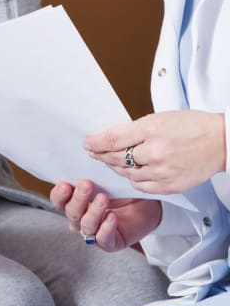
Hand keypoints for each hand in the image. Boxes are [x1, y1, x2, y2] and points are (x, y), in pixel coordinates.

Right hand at [51, 179, 161, 251]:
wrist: (147, 205)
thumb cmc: (122, 189)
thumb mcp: (106, 177)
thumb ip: (92, 172)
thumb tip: (86, 152)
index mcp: (75, 201)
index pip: (59, 200)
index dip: (59, 194)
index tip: (65, 184)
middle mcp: (81, 217)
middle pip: (71, 213)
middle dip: (78, 199)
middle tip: (87, 185)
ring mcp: (94, 231)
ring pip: (85, 226)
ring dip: (93, 212)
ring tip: (103, 198)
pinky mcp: (109, 242)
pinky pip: (103, 238)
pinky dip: (106, 228)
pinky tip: (112, 216)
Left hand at [85, 110, 225, 194]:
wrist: (220, 142)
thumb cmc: (193, 126)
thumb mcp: (159, 118)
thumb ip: (136, 129)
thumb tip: (115, 138)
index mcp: (151, 130)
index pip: (113, 139)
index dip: (96, 143)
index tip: (88, 143)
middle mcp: (154, 152)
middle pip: (117, 158)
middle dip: (102, 155)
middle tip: (93, 153)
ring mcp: (162, 171)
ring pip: (127, 174)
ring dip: (115, 168)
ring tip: (109, 163)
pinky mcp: (170, 186)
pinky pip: (141, 186)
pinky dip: (133, 180)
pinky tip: (129, 174)